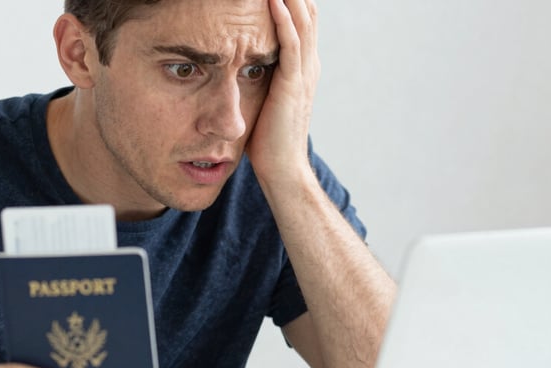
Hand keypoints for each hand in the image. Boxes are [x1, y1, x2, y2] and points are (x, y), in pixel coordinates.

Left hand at [247, 0, 319, 186]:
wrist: (282, 169)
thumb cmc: (268, 140)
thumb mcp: (265, 100)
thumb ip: (261, 79)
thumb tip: (241, 65)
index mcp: (303, 68)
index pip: (302, 21)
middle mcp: (309, 66)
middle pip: (307, 14)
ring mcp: (304, 75)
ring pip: (302, 22)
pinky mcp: (293, 85)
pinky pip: (291, 45)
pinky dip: (283, 20)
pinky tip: (274, 0)